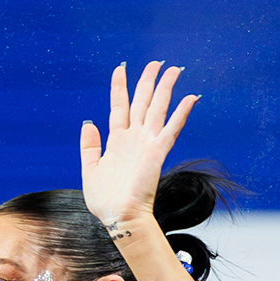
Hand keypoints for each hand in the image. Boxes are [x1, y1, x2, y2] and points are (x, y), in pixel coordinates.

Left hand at [80, 61, 199, 227]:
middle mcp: (133, 138)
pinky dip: (181, 112)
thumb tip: (88, 122)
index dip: (119, 86)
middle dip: (148, 81)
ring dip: (165, 88)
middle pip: (142, 101)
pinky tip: (190, 98)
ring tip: (172, 70)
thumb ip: (89, 146)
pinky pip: (171, 128)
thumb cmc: (105, 200)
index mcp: (117, 141)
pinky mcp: (157, 152)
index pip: (119, 106)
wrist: (119, 217)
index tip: (121, 68)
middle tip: (155, 63)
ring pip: (157, 108)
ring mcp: (146, 143)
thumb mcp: (90, 170)